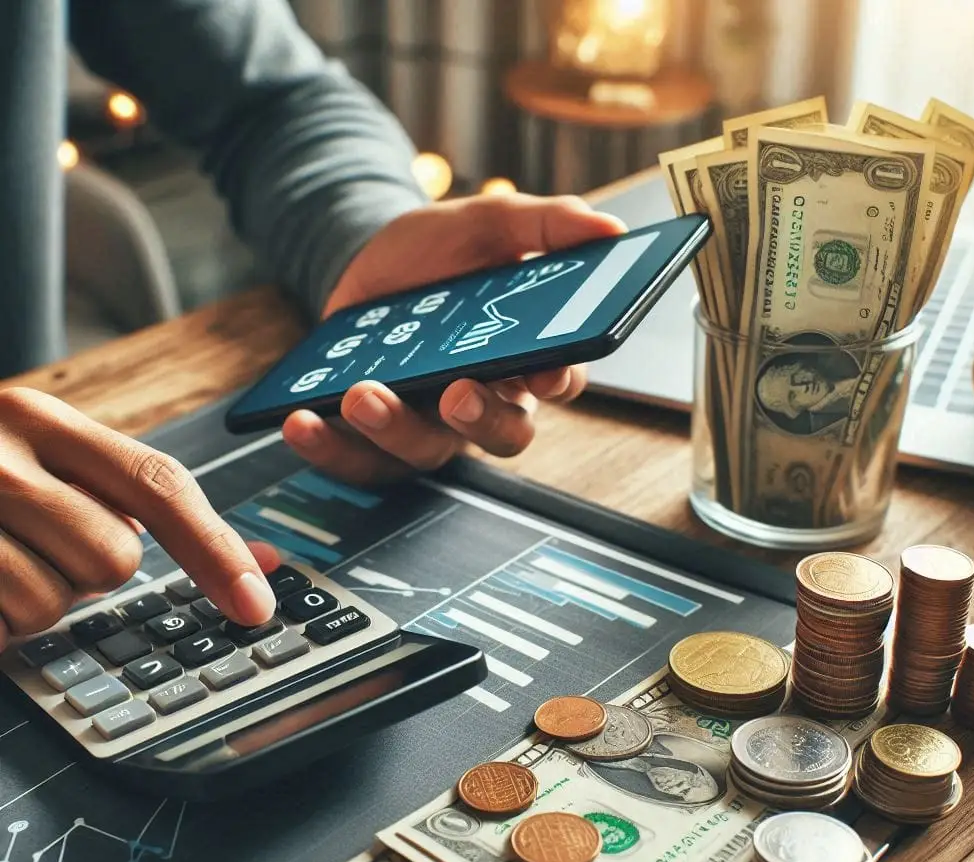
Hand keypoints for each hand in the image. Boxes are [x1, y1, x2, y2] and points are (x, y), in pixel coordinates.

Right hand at [0, 388, 278, 649]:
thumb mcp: (44, 452)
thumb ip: (142, 497)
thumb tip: (258, 562)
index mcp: (40, 417)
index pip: (158, 484)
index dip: (215, 549)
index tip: (256, 606)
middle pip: (111, 558)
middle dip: (87, 571)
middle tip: (39, 545)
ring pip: (50, 606)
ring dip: (31, 604)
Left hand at [281, 193, 624, 481]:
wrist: (361, 260)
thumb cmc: (437, 250)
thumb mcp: (485, 222)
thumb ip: (542, 224)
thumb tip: (607, 227)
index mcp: (524, 355)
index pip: (560, 380)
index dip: (558, 381)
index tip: (546, 371)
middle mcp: (484, 399)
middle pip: (504, 434)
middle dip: (483, 420)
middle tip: (455, 394)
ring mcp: (428, 424)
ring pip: (428, 452)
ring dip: (396, 430)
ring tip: (362, 394)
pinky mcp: (374, 438)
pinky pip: (361, 463)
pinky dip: (330, 450)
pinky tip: (302, 422)